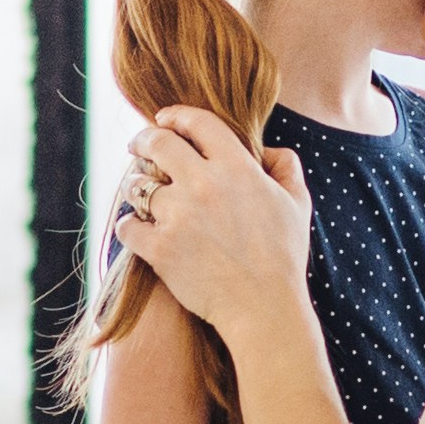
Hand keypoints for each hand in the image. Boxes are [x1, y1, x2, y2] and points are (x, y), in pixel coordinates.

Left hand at [116, 108, 310, 338]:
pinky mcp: (159, 248)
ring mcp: (178, 216)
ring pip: (137, 185)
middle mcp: (204, 185)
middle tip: (137, 146)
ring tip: (140, 194)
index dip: (177, 115)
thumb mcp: (297, 204)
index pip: (197, 123)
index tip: (165, 118)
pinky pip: (127, 225)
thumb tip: (266, 150)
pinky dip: (129, 227)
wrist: (265, 308)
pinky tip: (137, 230)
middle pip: (158, 143)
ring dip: (136, 187)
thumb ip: (285, 167)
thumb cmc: (283, 257)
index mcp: (237, 168)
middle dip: (142, 139)